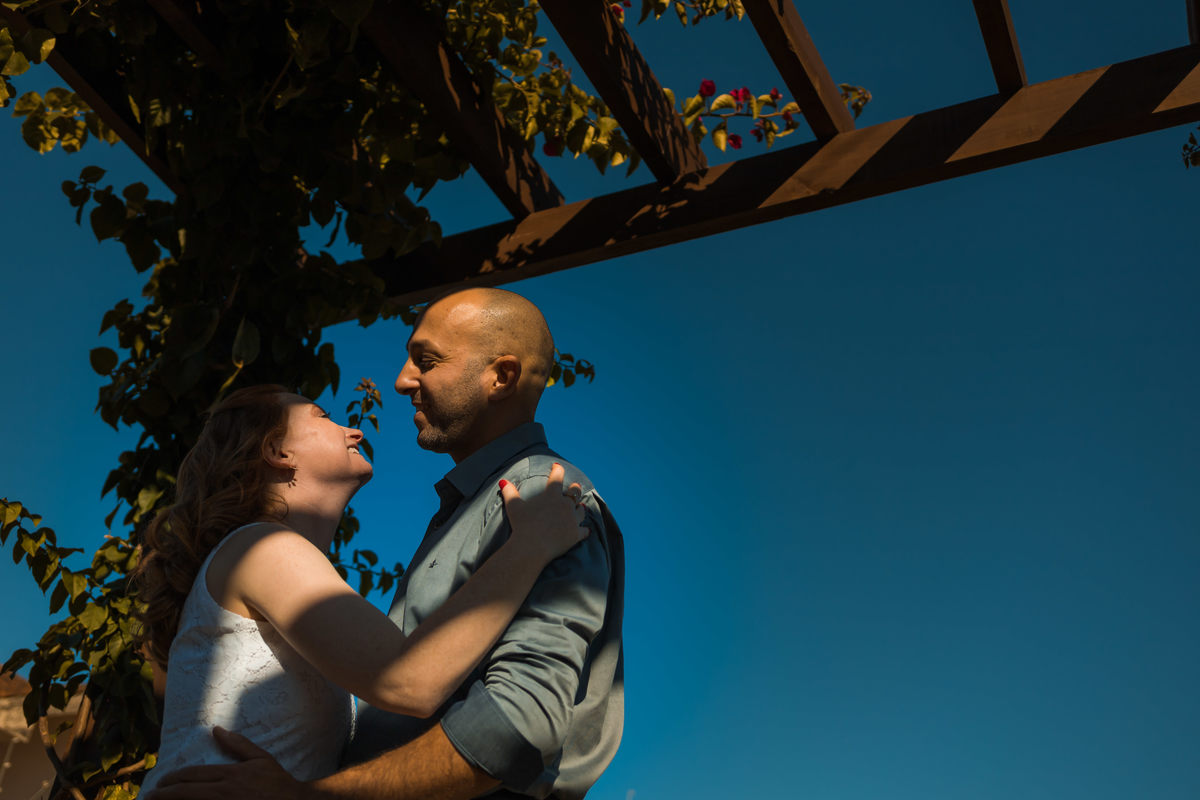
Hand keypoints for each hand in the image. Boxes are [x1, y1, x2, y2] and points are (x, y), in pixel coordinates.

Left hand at [145, 726, 311, 799]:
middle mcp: (222, 791)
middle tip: (150, 796)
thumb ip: (238, 744)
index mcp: (229, 775)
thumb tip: (217, 729)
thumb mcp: (261, 759)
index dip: (172, 779)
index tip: (161, 782)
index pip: (192, 775)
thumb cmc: (276, 782)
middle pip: (185, 791)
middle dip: (163, 793)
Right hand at [500, 462, 588, 563]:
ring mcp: (572, 519)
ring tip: (581, 507)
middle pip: (575, 492)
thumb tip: (503, 481)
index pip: (557, 477)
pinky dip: (584, 530)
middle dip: (575, 488)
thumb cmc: (522, 524)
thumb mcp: (513, 506)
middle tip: (575, 486)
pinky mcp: (576, 534)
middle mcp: (565, 505)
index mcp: (551, 495)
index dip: (557, 470)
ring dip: (580, 508)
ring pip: (581, 510)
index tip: (557, 466)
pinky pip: (584, 530)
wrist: (532, 546)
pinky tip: (586, 530)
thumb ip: (509, 492)